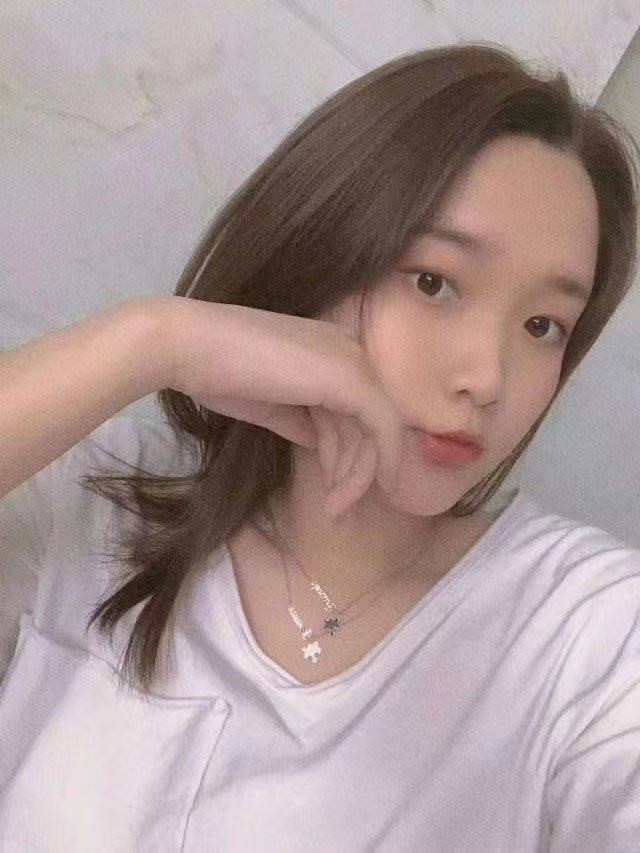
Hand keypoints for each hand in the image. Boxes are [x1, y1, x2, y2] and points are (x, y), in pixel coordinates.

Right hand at [166, 296, 404, 517]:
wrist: (189, 347)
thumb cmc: (218, 372)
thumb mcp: (270, 404)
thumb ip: (303, 422)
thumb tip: (321, 445)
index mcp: (330, 349)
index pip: (352, 409)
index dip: (344, 453)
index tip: (332, 491)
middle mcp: (349, 348)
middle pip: (367, 421)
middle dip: (353, 471)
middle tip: (335, 512)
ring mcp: (353, 359)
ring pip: (378, 429)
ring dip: (356, 477)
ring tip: (333, 511)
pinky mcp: (352, 377)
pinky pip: (383, 427)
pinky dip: (378, 462)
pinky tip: (353, 493)